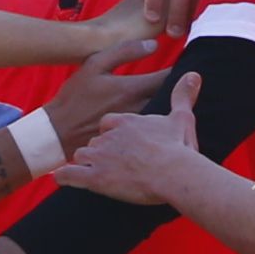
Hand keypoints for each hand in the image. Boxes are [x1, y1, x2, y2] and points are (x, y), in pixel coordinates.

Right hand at [33, 44, 171, 143]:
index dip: (179, 70)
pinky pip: (153, 125)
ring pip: (163, 111)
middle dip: (177, 87)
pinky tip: (156, 116)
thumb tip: (154, 44)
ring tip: (170, 97)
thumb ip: (124, 51)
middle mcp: (139, 108)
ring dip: (169, 103)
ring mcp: (137, 126)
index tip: (183, 65)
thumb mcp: (94, 65)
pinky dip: (158, 118)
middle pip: (170, 96)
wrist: (60, 132)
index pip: (168, 77)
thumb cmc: (75, 97)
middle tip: (181, 80)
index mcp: (131, 89)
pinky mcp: (133, 138)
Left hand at [58, 78, 208, 206]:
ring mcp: (98, 155)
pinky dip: (64, 176)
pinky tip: (61, 178)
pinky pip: (69, 174)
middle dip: (102, 147)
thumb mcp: (181, 118)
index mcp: (124, 120)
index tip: (119, 137)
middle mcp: (108, 135)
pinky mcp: (94, 177)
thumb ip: (182, 96)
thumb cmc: (176, 148)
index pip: (110, 121)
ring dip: (86, 162)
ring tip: (92, 171)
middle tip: (113, 159)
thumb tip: (193, 75)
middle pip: (97, 138)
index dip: (113, 130)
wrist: (171, 173)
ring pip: (83, 154)